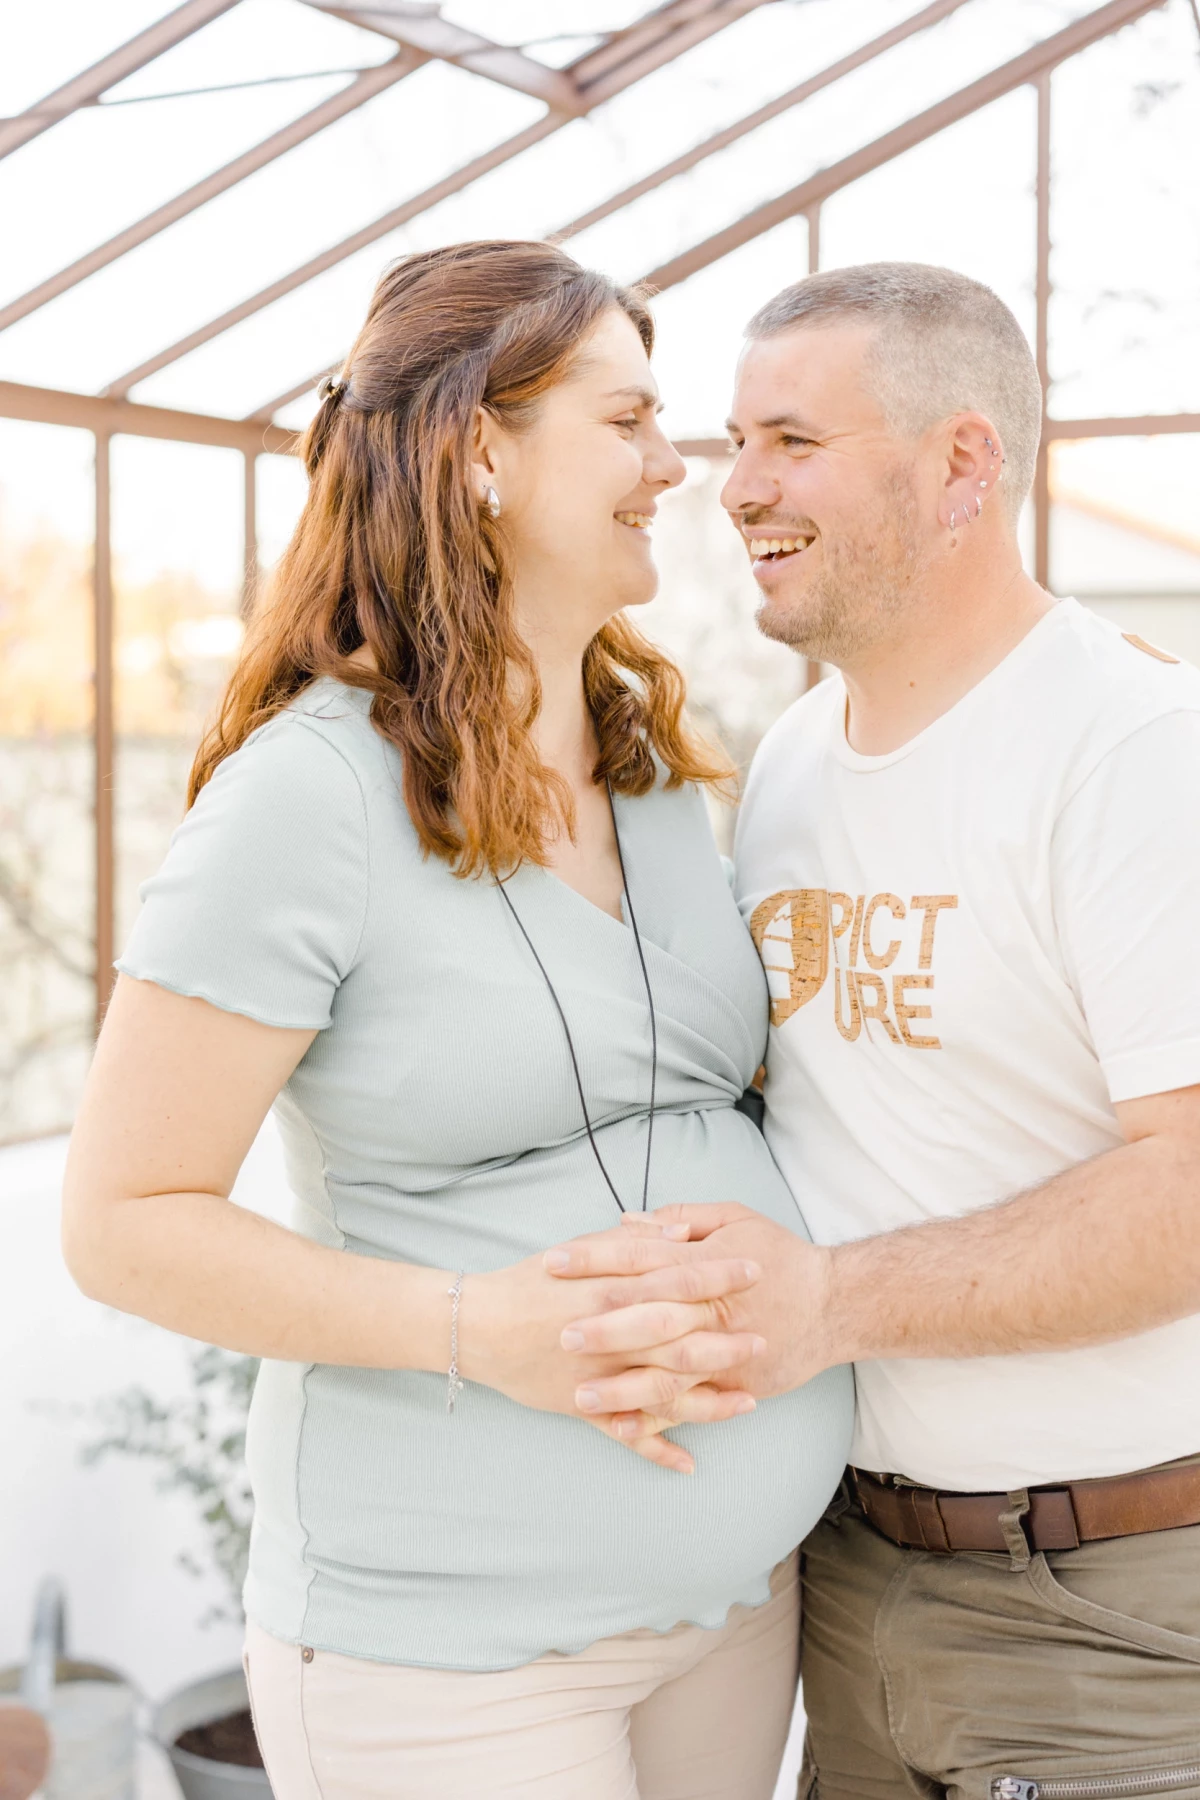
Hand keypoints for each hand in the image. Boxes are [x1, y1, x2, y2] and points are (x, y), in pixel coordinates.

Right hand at [458, 1238, 767, 1473]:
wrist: (479, 1324)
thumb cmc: (534, 1280)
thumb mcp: (583, 1249)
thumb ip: (635, 1243)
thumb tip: (682, 1232)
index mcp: (613, 1289)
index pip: (678, 1278)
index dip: (720, 1276)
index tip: (756, 1272)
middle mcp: (612, 1334)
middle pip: (681, 1339)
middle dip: (727, 1341)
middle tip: (765, 1339)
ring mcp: (601, 1376)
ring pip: (664, 1391)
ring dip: (710, 1400)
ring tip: (750, 1401)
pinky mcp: (585, 1407)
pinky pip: (627, 1435)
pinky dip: (658, 1450)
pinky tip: (690, 1463)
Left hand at [544, 1204, 837, 1426]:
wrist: (836, 1304)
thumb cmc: (782, 1255)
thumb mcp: (735, 1219)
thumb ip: (680, 1218)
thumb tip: (628, 1221)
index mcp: (703, 1263)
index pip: (638, 1257)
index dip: (594, 1258)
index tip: (553, 1262)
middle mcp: (709, 1309)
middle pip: (648, 1317)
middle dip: (602, 1327)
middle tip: (558, 1334)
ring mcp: (722, 1351)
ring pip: (665, 1372)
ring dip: (622, 1386)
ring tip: (580, 1395)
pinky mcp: (734, 1385)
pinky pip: (689, 1407)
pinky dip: (656, 1421)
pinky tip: (621, 1428)